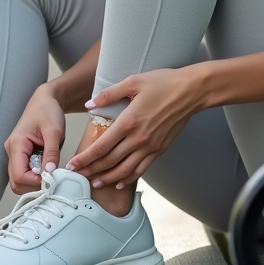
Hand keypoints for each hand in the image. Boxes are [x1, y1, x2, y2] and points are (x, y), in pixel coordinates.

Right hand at [5, 84, 66, 193]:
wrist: (45, 100)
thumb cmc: (47, 111)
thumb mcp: (54, 131)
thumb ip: (51, 152)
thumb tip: (50, 173)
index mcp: (16, 144)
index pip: (19, 175)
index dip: (35, 183)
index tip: (52, 180)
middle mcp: (11, 151)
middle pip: (16, 182)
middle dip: (34, 186)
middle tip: (52, 180)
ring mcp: (15, 154)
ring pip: (19, 180)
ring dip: (35, 182)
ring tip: (51, 173)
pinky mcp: (21, 156)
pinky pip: (25, 173)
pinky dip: (36, 177)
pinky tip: (48, 170)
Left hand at [66, 67, 201, 188]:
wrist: (191, 91)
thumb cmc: (163, 83)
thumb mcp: (133, 82)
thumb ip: (109, 94)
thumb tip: (89, 104)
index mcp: (129, 122)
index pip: (101, 147)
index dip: (84, 158)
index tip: (72, 165)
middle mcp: (139, 138)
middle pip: (110, 162)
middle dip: (91, 171)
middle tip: (76, 176)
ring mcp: (151, 146)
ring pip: (125, 170)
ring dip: (108, 178)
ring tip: (94, 182)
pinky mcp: (160, 149)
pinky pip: (142, 169)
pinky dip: (129, 178)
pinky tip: (119, 181)